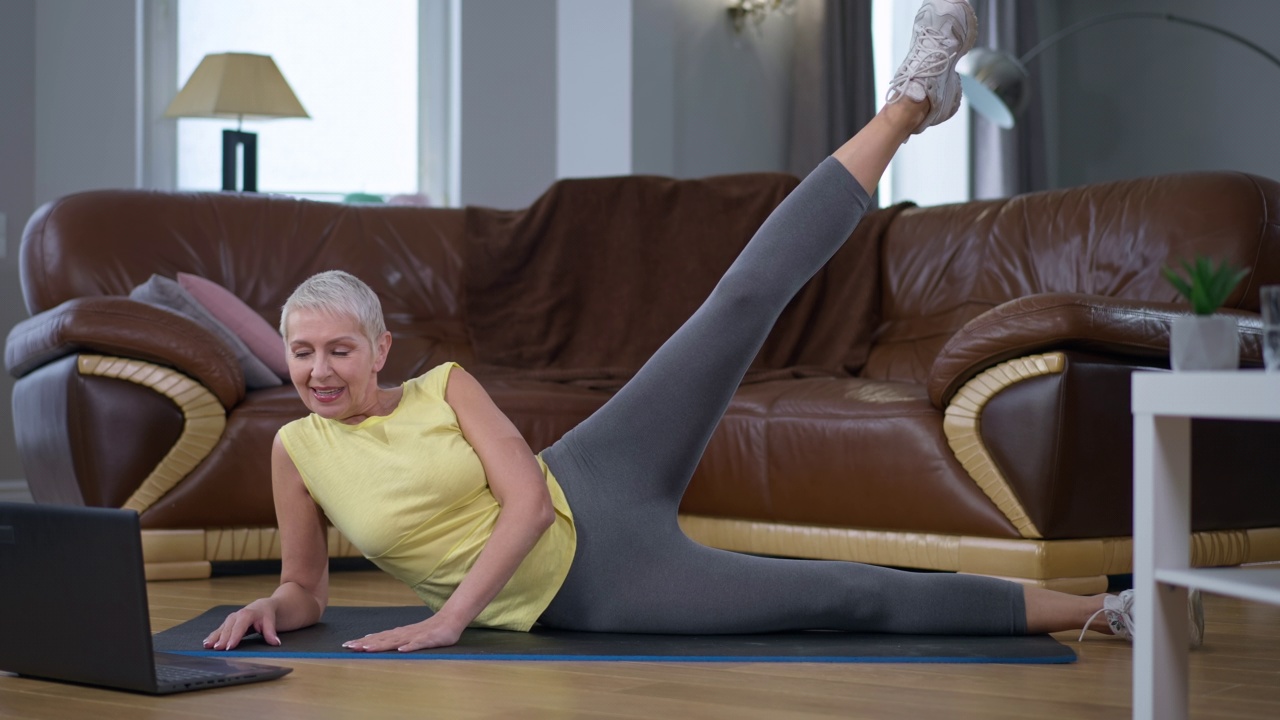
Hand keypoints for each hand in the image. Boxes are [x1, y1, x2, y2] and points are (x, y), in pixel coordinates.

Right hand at [203, 599, 280, 650]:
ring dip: (214, 638)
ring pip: (221, 629)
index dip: (235, 637)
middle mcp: (236, 616)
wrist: (263, 606)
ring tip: (207, 646)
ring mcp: (230, 619)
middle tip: (217, 650)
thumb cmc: (266, 614)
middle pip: (228, 629)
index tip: (230, 647)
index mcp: (247, 614)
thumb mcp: (271, 621)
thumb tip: (276, 643)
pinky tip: (206, 643)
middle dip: (222, 639)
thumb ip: (271, 632)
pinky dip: (212, 636)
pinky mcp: (227, 624)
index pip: (240, 627)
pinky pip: (218, 630)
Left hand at [342, 614, 463, 652]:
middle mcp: (404, 634)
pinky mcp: (428, 639)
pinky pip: (418, 644)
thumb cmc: (429, 630)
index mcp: (399, 634)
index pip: (378, 638)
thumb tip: (373, 640)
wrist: (450, 621)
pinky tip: (401, 650)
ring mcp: (416, 636)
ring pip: (395, 641)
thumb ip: (392, 638)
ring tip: (367, 648)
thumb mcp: (408, 635)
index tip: (347, 645)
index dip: (362, 642)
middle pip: (382, 639)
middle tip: (349, 647)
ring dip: (381, 645)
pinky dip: (409, 647)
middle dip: (365, 643)